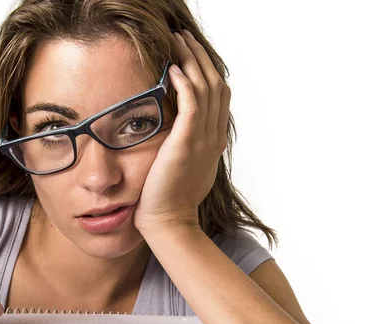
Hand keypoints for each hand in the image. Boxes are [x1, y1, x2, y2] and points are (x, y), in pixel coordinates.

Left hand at [134, 29, 230, 233]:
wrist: (168, 222)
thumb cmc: (168, 199)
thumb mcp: (184, 169)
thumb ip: (186, 147)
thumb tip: (175, 134)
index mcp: (213, 141)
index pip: (218, 96)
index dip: (207, 71)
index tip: (191, 55)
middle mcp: (213, 137)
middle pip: (216, 84)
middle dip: (201, 57)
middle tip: (184, 38)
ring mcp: (202, 139)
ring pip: (206, 88)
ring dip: (193, 61)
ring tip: (178, 43)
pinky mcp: (186, 143)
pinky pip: (192, 103)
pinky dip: (185, 83)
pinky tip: (173, 69)